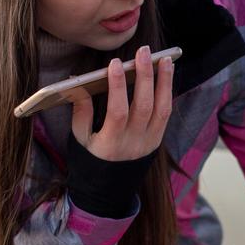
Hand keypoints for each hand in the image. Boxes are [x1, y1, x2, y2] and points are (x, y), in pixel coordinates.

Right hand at [70, 45, 173, 160]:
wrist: (106, 191)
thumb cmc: (89, 161)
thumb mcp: (78, 139)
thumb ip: (80, 112)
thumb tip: (77, 82)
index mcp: (110, 145)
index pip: (118, 112)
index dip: (117, 87)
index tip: (114, 63)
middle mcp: (133, 144)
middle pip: (144, 106)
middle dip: (144, 76)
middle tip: (143, 52)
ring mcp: (148, 143)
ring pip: (162, 109)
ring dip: (164, 82)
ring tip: (164, 59)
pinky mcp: (157, 142)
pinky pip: (166, 115)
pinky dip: (167, 94)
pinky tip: (166, 76)